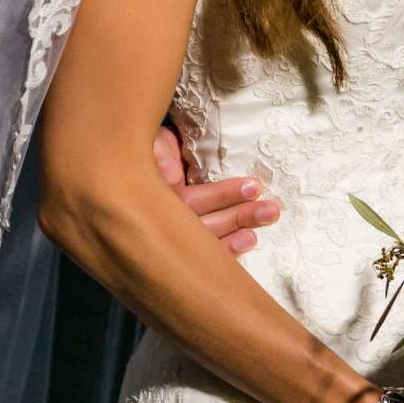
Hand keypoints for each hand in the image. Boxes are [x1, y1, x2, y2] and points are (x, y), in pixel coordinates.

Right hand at [153, 124, 279, 255]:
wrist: (132, 168)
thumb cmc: (148, 152)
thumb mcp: (150, 143)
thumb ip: (158, 151)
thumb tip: (169, 171)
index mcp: (151, 197)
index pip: (190, 201)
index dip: (222, 195)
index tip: (253, 187)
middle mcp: (159, 224)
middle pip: (201, 226)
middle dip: (238, 217)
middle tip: (271, 210)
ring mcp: (167, 241)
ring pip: (205, 243)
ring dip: (238, 231)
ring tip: (267, 218)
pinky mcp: (177, 252)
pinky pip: (204, 259)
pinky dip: (227, 252)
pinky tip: (248, 241)